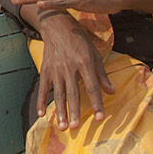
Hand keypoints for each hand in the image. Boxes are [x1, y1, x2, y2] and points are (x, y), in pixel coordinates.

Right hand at [35, 11, 114, 128]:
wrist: (57, 26)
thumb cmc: (79, 40)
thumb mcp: (94, 53)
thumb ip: (102, 74)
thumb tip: (112, 91)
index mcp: (85, 63)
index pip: (92, 87)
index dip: (96, 103)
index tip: (100, 117)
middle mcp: (70, 67)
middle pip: (73, 93)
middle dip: (74, 111)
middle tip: (76, 127)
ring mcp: (56, 69)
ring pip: (58, 93)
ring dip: (60, 111)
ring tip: (62, 126)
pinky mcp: (45, 69)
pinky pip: (43, 88)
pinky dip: (41, 101)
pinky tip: (42, 114)